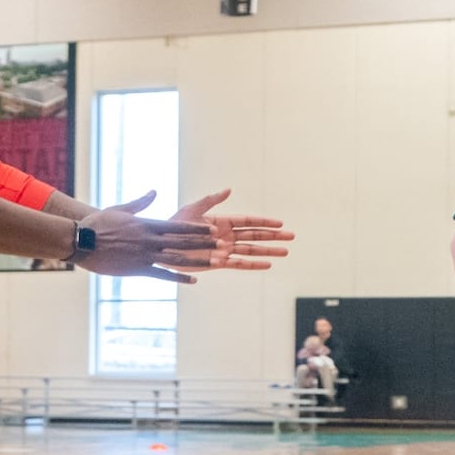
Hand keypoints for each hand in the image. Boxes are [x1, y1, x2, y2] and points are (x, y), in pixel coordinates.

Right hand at [76, 191, 219, 282]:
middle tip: (223, 245)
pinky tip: (193, 280)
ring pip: (177, 259)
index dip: (197, 229)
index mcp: (146, 224)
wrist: (81, 241)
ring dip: (199, 261)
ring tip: (216, 263)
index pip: (178, 227)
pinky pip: (162, 275)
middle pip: (183, 242)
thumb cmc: (98, 223)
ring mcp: (144, 256)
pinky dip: (179, 278)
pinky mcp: (137, 270)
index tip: (213, 229)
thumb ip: (140, 203)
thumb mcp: (121, 209)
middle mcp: (149, 240)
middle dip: (205, 244)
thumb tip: (154, 191)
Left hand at [166, 188, 293, 272]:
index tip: (281, 223)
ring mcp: (223, 250)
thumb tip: (229, 190)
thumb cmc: (174, 226)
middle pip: (255, 236)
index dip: (265, 223)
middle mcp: (226, 236)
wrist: (162, 246)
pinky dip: (253, 264)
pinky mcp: (217, 263)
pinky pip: (239, 264)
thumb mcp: (192, 209)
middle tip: (292, 236)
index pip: (249, 221)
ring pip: (251, 250)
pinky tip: (267, 265)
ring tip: (285, 252)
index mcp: (222, 221)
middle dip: (273, 236)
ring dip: (268, 251)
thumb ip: (211, 201)